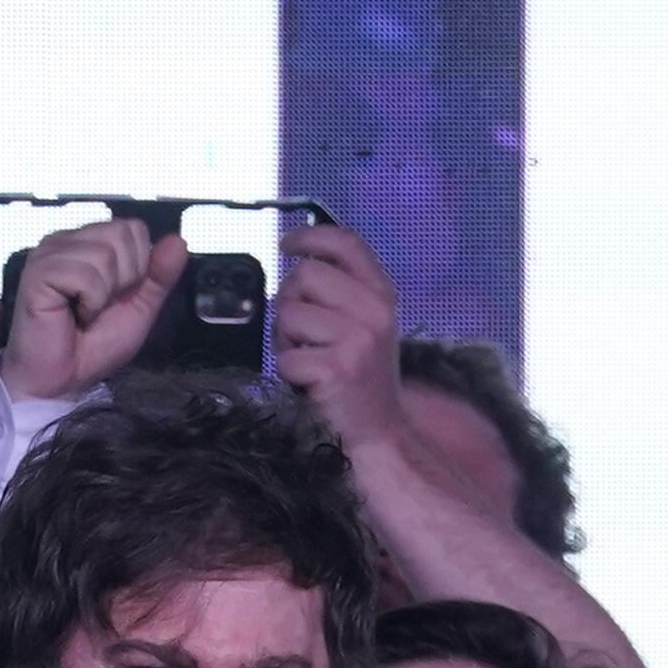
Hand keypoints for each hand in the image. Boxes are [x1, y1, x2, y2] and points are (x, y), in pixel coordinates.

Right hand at [0, 219, 184, 402]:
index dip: (137, 266)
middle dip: (123, 278)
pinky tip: (72, 314)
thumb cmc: (92, 347)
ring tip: (83, 312)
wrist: (60, 381)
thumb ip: (159, 276)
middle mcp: (66, 241)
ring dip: (104, 294)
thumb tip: (178, 242)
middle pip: (121, 234)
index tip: (115, 296)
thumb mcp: (139, 310)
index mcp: (87, 243)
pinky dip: (90, 302)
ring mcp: (49, 254)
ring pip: (105, 254)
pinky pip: (86, 274)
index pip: (132, 228)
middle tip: (98, 306)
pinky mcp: (38, 271)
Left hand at [270, 221, 405, 450]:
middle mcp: (375, 310)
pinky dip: (288, 371)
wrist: (381, 431)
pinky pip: (286, 356)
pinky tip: (309, 381)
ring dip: (285, 338)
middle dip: (289, 301)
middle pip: (305, 274)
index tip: (286, 243)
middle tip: (300, 332)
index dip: (310, 236)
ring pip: (288, 313)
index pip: (346, 243)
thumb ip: (341, 290)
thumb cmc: (362, 376)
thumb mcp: (365, 324)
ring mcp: (358, 339)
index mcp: (382, 294)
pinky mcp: (337, 368)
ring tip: (307, 357)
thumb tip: (296, 261)